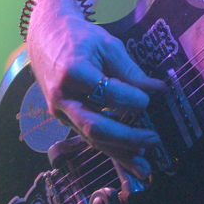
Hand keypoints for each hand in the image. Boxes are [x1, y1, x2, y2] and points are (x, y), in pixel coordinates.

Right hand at [27, 0, 164, 190]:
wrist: (45, 36)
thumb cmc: (79, 37)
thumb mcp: (107, 45)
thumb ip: (130, 70)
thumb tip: (158, 89)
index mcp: (72, 72)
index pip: (106, 92)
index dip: (130, 99)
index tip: (151, 98)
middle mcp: (62, 97)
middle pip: (94, 126)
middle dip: (126, 138)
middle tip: (153, 140)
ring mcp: (60, 111)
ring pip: (90, 138)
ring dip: (119, 154)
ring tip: (144, 168)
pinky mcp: (63, 118)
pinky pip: (87, 136)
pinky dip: (109, 148)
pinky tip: (128, 160)